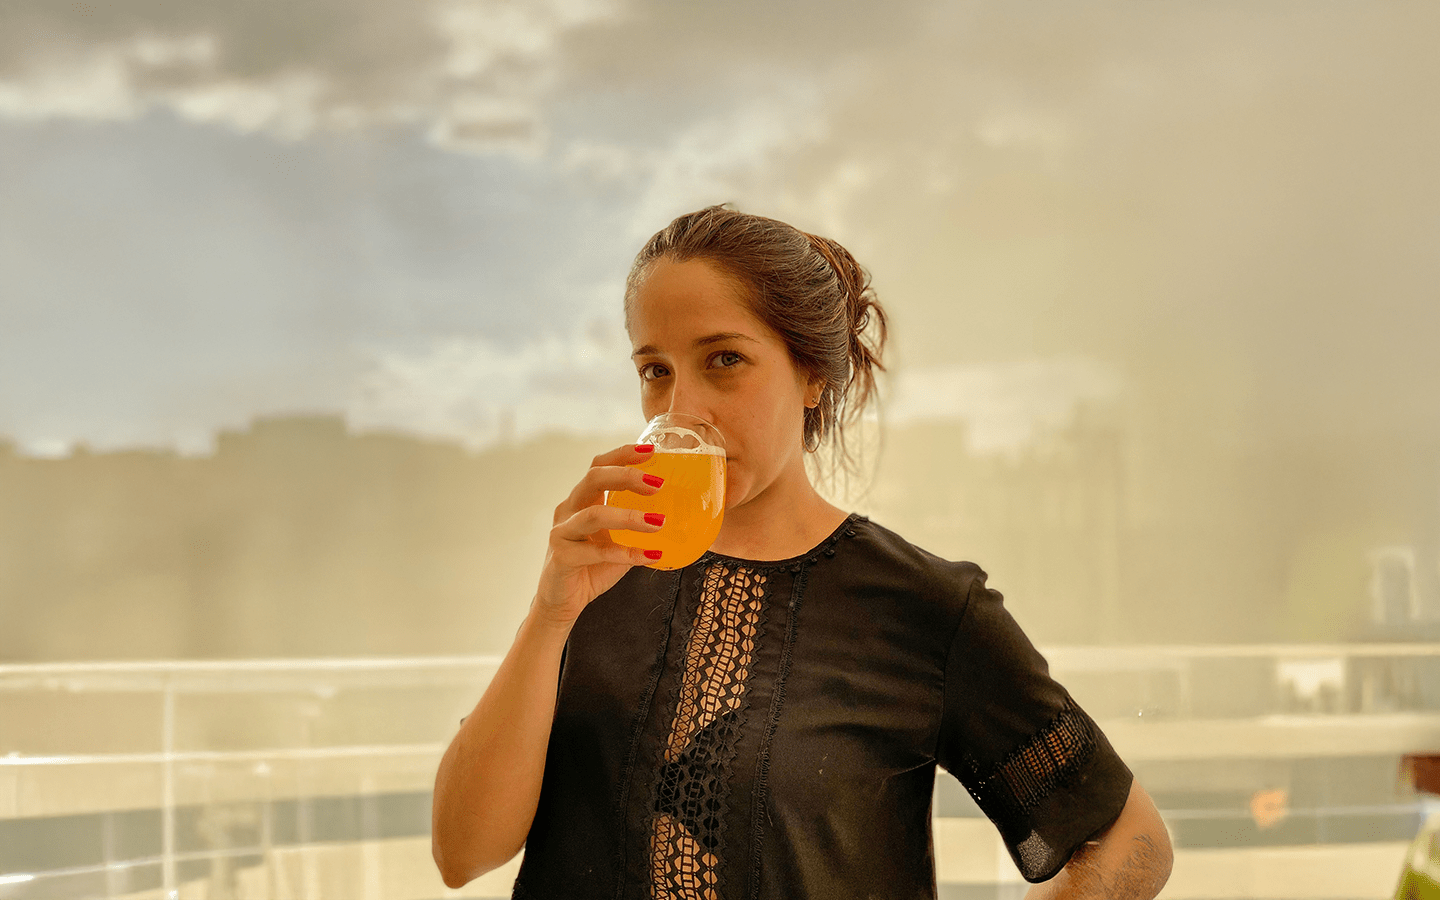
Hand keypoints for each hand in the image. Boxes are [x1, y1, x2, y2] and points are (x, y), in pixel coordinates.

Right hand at [532, 443, 663, 626]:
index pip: (599, 466)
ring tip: (659, 521)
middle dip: (627, 476)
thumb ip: (637, 527)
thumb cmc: (591, 569)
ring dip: (630, 517)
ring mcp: (562, 533)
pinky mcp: (562, 557)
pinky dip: (626, 553)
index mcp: (582, 501)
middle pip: (593, 478)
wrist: (562, 603)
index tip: (651, 451)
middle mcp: (569, 510)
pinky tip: (650, 556)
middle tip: (658, 484)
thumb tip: (677, 516)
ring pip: (594, 515)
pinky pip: (597, 552)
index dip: (622, 455)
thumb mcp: (617, 542)